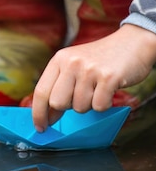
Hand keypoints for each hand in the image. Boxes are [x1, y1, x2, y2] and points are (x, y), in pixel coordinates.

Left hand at [32, 24, 155, 131]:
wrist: (131, 43)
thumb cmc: (101, 59)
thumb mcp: (74, 63)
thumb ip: (60, 84)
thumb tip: (48, 115)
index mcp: (60, 59)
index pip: (41, 91)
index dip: (38, 113)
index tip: (40, 127)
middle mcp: (72, 62)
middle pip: (58, 103)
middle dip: (68, 107)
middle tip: (82, 97)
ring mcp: (89, 70)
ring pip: (80, 108)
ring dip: (89, 104)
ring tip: (97, 88)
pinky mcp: (108, 78)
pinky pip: (99, 107)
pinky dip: (104, 104)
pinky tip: (107, 90)